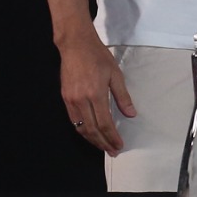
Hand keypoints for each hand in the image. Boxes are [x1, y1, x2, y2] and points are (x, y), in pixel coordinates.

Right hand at [57, 32, 135, 153]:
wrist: (75, 45)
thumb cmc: (98, 57)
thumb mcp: (115, 74)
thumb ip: (122, 96)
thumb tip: (131, 114)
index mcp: (96, 94)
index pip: (104, 123)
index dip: (112, 137)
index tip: (119, 145)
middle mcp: (81, 100)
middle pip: (92, 129)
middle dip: (103, 143)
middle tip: (112, 151)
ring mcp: (71, 100)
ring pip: (81, 128)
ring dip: (92, 140)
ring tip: (103, 146)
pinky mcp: (65, 98)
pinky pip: (73, 120)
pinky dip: (82, 130)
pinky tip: (90, 133)